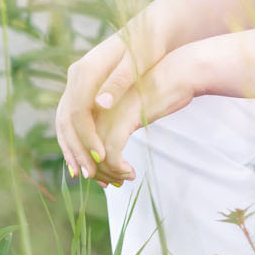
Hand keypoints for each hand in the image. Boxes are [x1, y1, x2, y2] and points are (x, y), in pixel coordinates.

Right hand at [57, 33, 135, 179]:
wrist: (150, 28)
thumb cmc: (149, 45)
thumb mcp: (138, 63)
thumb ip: (118, 82)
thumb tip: (100, 104)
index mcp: (87, 70)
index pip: (77, 111)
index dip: (87, 137)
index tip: (102, 158)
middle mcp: (77, 75)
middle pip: (66, 119)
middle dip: (77, 150)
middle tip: (92, 176)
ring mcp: (78, 81)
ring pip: (64, 121)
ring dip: (72, 149)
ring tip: (85, 175)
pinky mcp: (84, 88)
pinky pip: (72, 119)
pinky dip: (75, 140)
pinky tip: (85, 159)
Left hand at [90, 53, 200, 187]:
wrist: (180, 71)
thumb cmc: (157, 88)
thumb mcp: (128, 106)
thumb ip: (112, 120)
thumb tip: (103, 151)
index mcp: (91, 99)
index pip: (74, 136)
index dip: (83, 160)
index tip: (97, 176)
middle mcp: (94, 105)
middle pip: (82, 149)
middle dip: (95, 172)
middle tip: (111, 183)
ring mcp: (108, 112)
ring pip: (95, 155)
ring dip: (108, 173)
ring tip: (124, 179)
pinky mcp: (124, 118)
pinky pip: (112, 153)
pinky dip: (118, 168)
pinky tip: (130, 172)